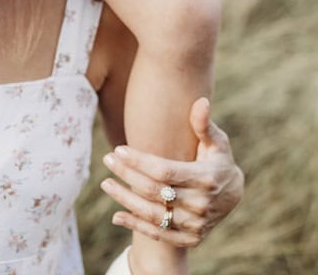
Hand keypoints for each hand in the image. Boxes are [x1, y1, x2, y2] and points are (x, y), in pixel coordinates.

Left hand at [100, 98, 243, 247]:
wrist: (234, 195)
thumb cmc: (218, 160)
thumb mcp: (217, 142)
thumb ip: (204, 125)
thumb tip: (201, 101)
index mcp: (205, 179)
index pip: (165, 171)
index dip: (140, 161)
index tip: (119, 150)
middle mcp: (201, 205)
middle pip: (155, 192)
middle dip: (128, 175)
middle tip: (107, 160)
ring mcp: (196, 224)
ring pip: (153, 215)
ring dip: (126, 200)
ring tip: (106, 184)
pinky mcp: (191, 238)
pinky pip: (159, 234)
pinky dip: (136, 226)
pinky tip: (116, 216)